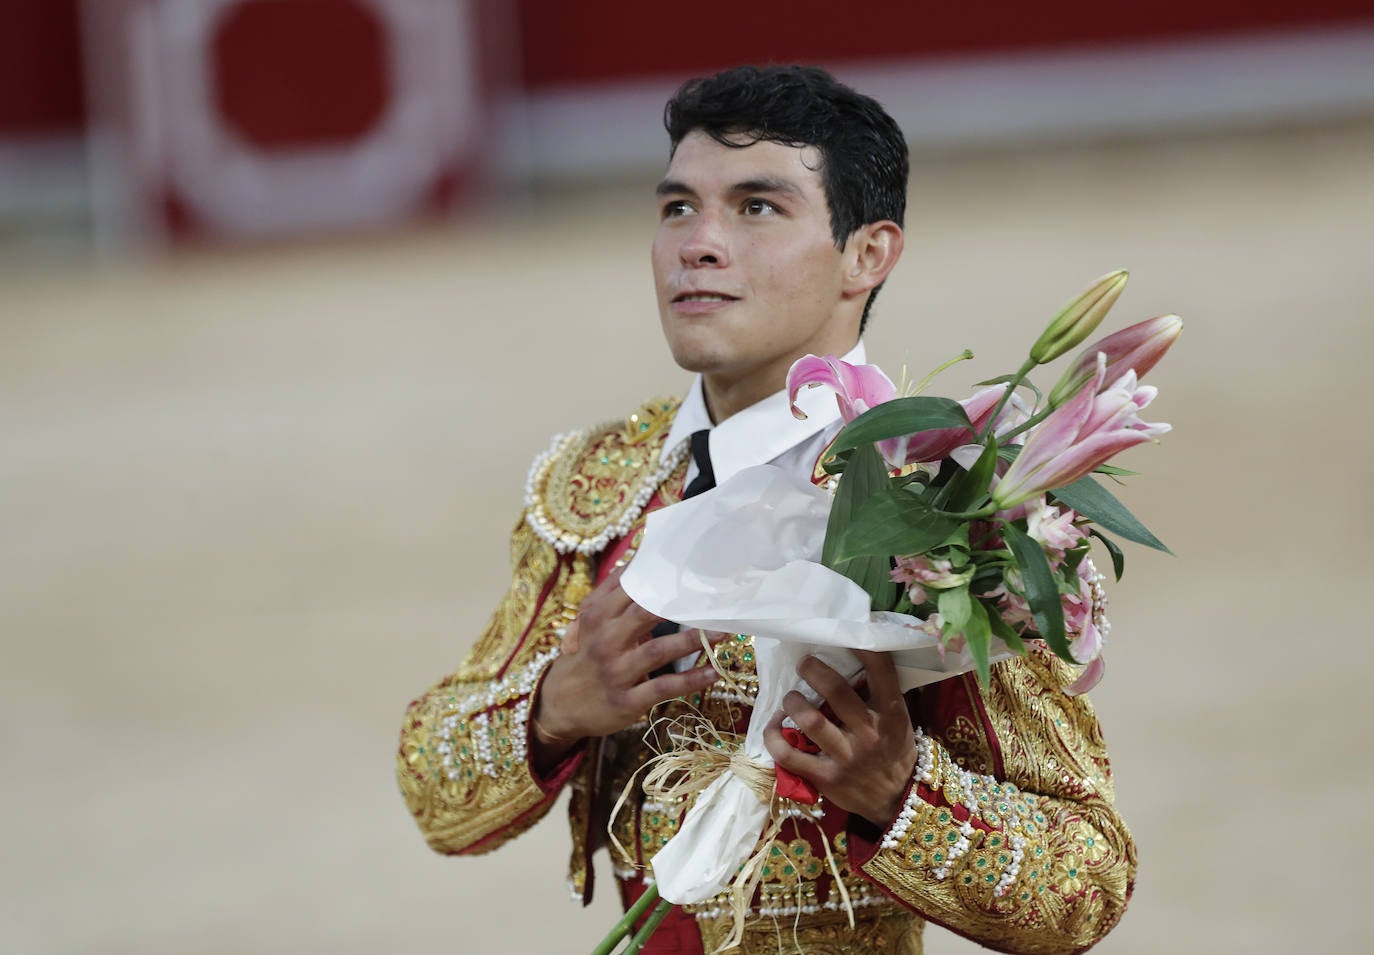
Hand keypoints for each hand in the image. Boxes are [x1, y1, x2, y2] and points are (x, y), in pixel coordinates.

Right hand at [532, 565, 722, 764]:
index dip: (662, 578)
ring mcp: (617, 672)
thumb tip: (638, 557)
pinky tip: (714, 672)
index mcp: (598, 617)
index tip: (692, 570)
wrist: (559, 704)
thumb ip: (612, 591)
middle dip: (682, 605)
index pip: (631, 589)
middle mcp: (606, 641)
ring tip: (723, 632)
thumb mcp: (588, 621)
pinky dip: (691, 680)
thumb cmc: (584, 655)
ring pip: (659, 650)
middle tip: (714, 598)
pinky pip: (664, 687)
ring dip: (694, 641)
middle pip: (645, 614)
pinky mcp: (627, 701)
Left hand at [763, 649, 917, 826]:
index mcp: (890, 713)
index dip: (862, 645)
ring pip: (809, 720)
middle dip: (812, 669)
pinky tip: (773, 725)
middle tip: (803, 664)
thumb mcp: (898, 719)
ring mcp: (847, 756)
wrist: (896, 800)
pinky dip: (773, 737)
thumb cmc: (893, 750)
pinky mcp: (826, 777)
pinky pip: (789, 755)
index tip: (844, 629)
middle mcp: (870, 732)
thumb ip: (879, 692)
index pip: (881, 670)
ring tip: (790, 698)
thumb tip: (852, 651)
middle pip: (835, 690)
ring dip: (792, 702)